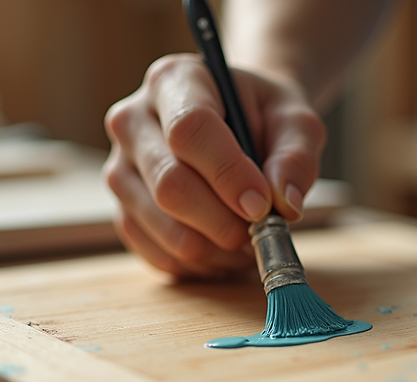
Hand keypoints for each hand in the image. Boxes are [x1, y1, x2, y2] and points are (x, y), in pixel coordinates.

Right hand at [104, 53, 326, 277]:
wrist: (241, 126)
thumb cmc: (266, 118)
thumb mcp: (295, 122)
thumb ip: (296, 157)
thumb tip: (284, 203)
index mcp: (174, 80)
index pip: (189, 130)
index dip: (228, 174)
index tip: (262, 204)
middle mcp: (133, 121)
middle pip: (170, 184)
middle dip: (224, 221)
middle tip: (260, 230)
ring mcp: (120, 169)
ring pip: (161, 225)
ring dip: (215, 248)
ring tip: (248, 241)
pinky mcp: (123, 211)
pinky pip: (156, 253)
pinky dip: (199, 265)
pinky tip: (225, 252)